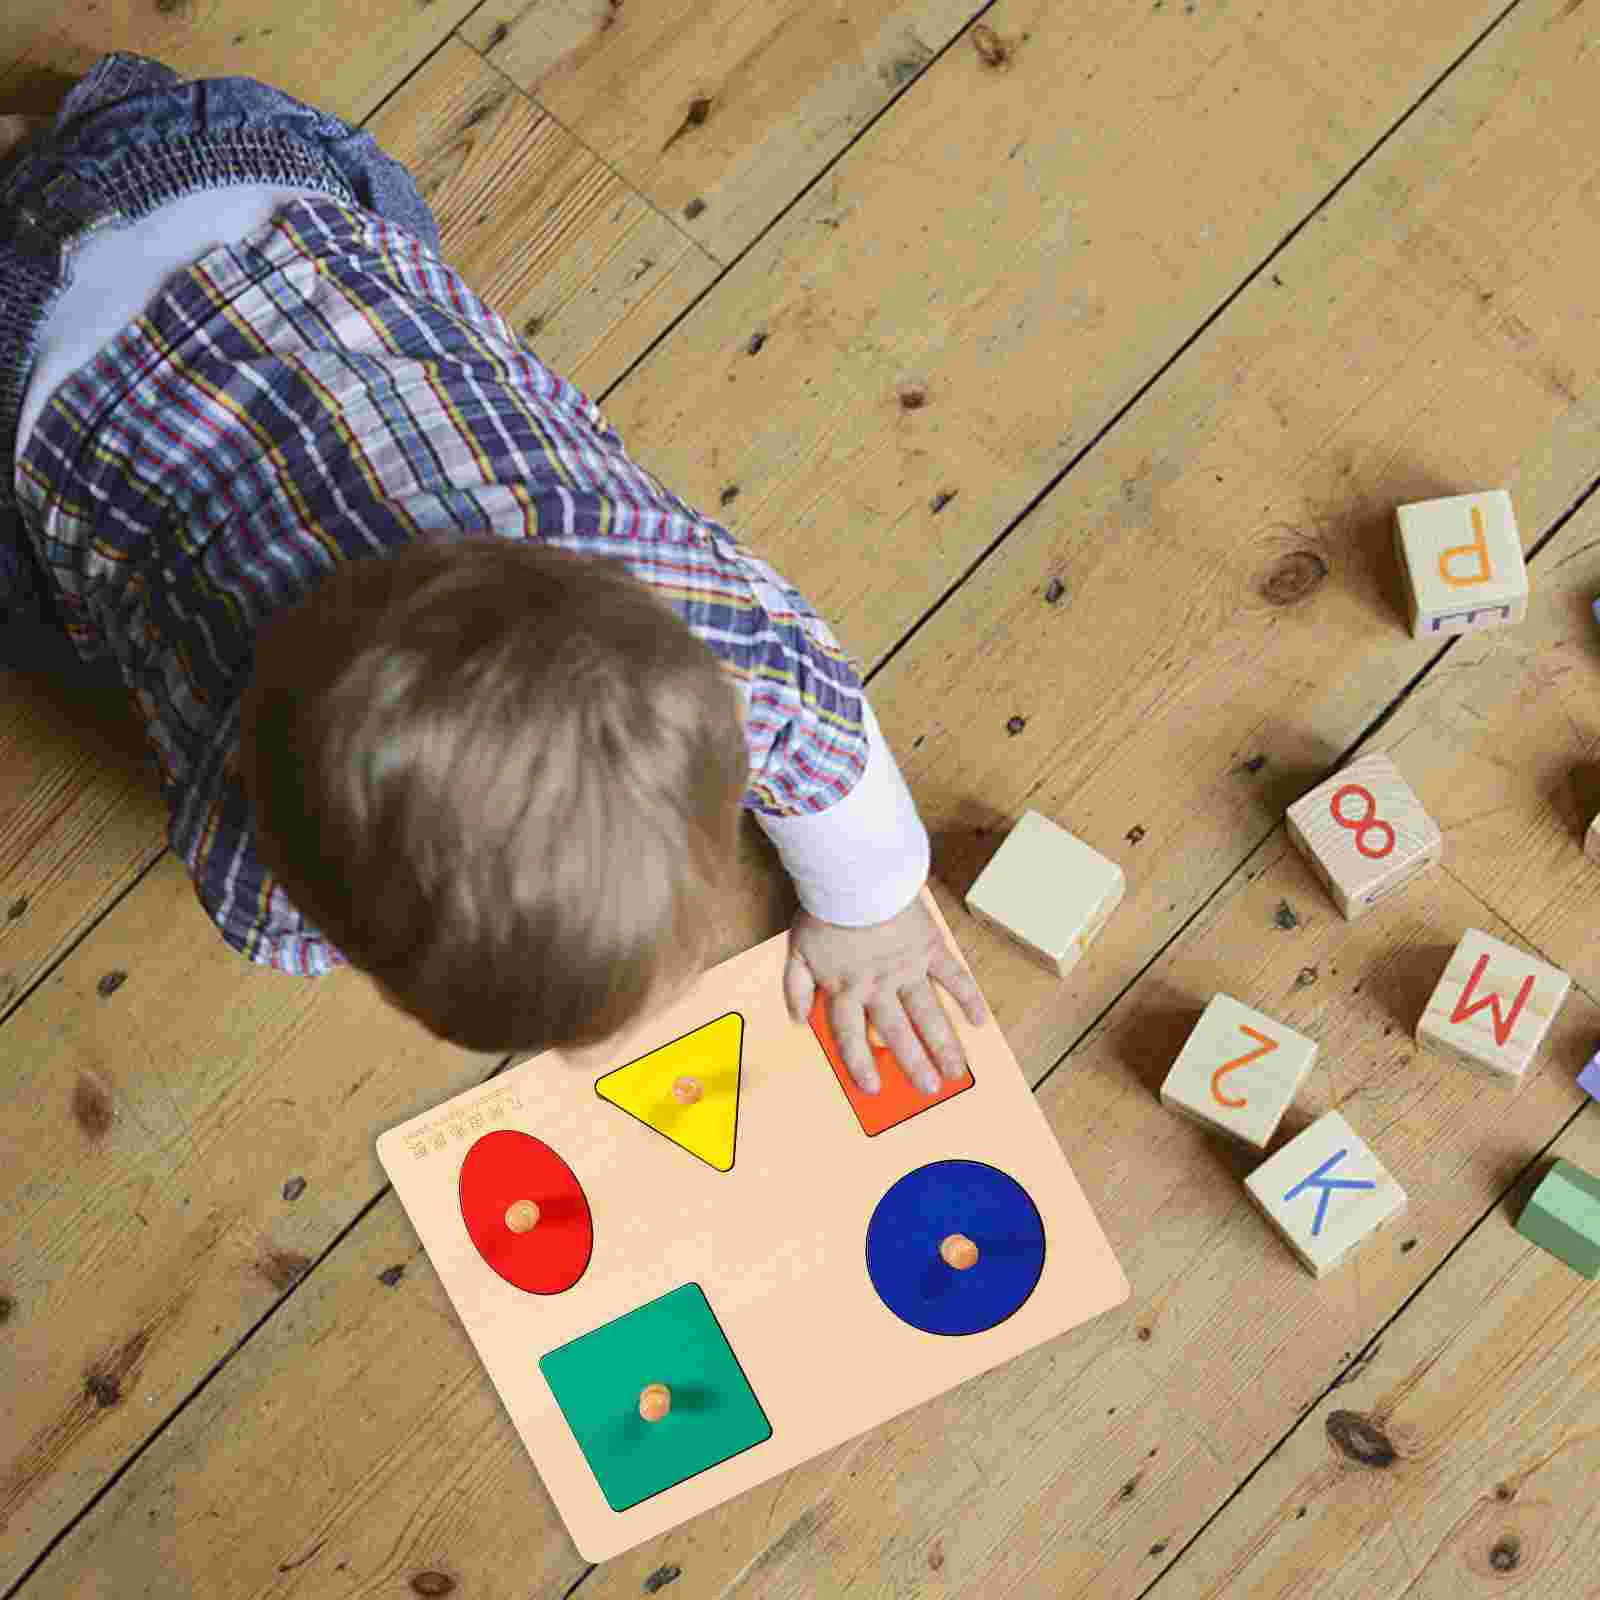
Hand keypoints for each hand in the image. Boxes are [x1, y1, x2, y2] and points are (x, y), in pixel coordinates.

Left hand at [783, 891, 987, 1094]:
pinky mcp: (929, 948)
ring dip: (944, 1044)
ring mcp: (907, 969)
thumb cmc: (823, 911)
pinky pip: (952, 977)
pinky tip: (979, 1019)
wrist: (854, 876)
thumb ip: (795, 987)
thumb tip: (797, 1019)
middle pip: (897, 1034)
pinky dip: (968, 997)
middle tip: (929, 1090)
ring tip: (956, 1070)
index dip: (861, 1065)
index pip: (851, 1037)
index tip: (872, 1088)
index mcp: (845, 989)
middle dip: (914, 1065)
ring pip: (928, 1014)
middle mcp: (878, 986)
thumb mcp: (796, 951)